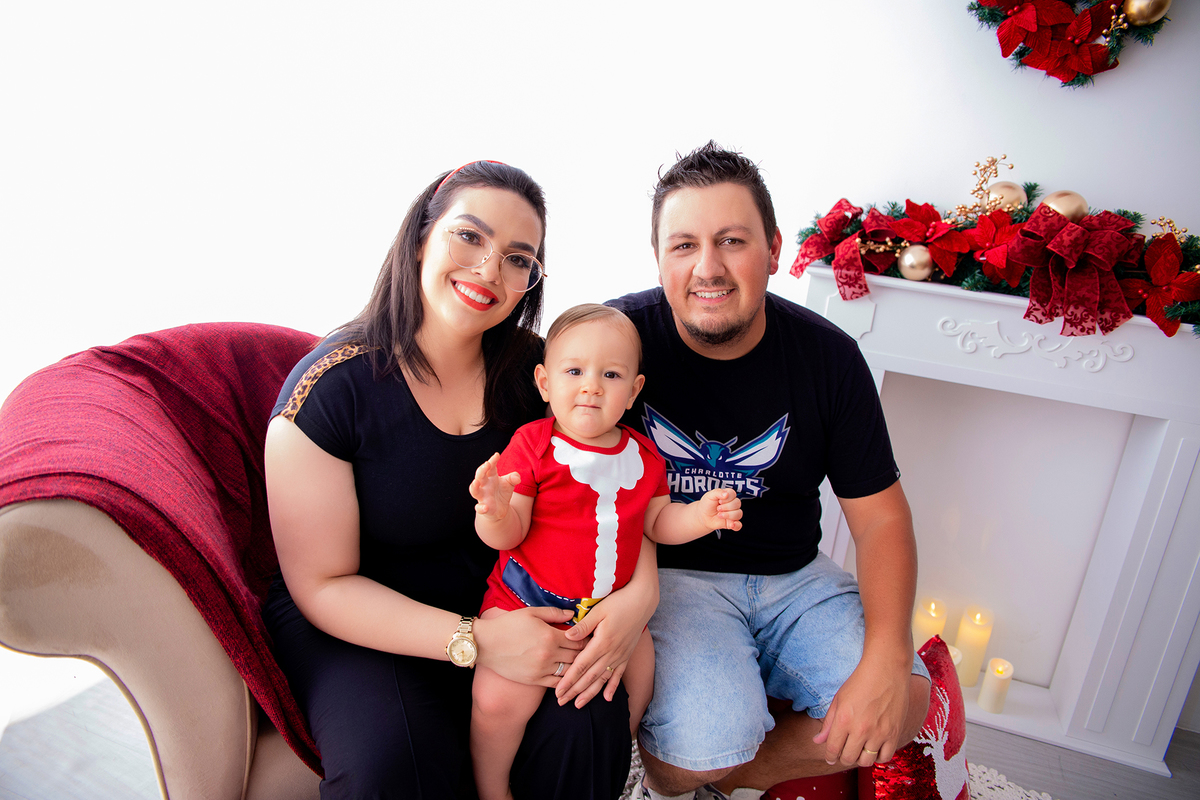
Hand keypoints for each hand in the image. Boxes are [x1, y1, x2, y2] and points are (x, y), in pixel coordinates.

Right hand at [469, 453, 518, 521]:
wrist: (501, 509)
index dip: (493, 461)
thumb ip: (514, 478)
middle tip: (486, 464)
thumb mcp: (510, 483)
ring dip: (474, 486)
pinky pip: (479, 508)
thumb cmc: (503, 492)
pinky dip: (481, 508)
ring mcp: (483, 497)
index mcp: (491, 477)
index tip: (497, 455)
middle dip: (482, 470)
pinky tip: (485, 507)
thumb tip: (517, 478)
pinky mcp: (484, 508)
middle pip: (480, 476)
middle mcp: (484, 485)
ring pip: (474, 491)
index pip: (490, 467)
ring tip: (476, 482)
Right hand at [472, 607, 582, 686]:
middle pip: (577, 656)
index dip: (588, 639)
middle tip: (594, 652)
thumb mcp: (531, 613)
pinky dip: (566, 681)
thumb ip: (554, 613)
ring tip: (585, 665)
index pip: (579, 640)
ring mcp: (542, 669)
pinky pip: (557, 683)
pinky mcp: (534, 680)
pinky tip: (570, 678)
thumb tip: (573, 614)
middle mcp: (549, 654)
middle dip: (586, 654)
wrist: (485, 644)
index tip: (593, 638)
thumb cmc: (507, 625)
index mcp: (550, 636)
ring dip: (578, 668)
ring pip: (569, 671)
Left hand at [555, 583, 652, 707]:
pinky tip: (606, 698)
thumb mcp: (599, 610)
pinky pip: (618, 675)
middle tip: (561, 702)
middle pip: (589, 677)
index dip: (569, 680)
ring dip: (590, 693)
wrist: (643, 601)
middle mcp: (611, 653)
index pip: (581, 666)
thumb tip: (567, 637)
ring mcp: (620, 655)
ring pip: (602, 679)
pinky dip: (612, 687)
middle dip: (575, 691)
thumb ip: (584, 626)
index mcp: (602, 642)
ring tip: (578, 705)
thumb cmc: (619, 602)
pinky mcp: (627, 655)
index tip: (558, 691)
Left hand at [696, 488, 741, 532]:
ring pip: (738, 514)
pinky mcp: (731, 523)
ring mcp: (733, 514)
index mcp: (728, 495)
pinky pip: (738, 525)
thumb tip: (726, 494)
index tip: (719, 501)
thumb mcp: (710, 496)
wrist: (703, 516)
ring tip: (719, 515)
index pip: (733, 494)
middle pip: (737, 503)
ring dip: (729, 515)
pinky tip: (731, 525)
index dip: (727, 498)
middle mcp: (733, 504)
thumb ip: (718, 492)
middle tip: (718, 508)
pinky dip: (736, 525)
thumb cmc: (707, 504)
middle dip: (727, 506)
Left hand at [812, 657, 912, 767]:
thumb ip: (828, 723)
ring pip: (866, 761)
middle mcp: (861, 729)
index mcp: (844, 719)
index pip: (832, 749)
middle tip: (844, 753)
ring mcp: (879, 732)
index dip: (829, 756)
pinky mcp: (894, 733)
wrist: (886, 669)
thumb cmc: (860, 681)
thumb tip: (817, 741)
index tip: (830, 757)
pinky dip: (878, 757)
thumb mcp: (838, 699)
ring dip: (860, 759)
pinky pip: (885, 757)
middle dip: (843, 758)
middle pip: (849, 758)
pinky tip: (874, 748)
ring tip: (859, 750)